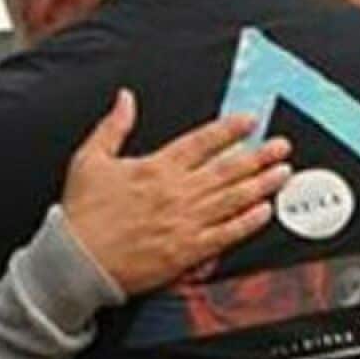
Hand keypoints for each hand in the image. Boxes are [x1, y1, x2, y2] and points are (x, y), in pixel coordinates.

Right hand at [62, 89, 291, 294]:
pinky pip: (226, 234)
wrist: (77, 259)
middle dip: (259, 155)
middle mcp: (177, 192)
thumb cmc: (82, 213)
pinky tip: (264, 212)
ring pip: (233, 199)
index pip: (202, 142)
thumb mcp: (90, 159)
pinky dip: (247, 222)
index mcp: (156, 168)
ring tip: (282, 173)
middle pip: (227, 169)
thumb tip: (125, 99)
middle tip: (281, 146)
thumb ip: (113, 126)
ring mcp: (186, 222)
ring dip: (262, 184)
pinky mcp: (187, 251)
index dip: (229, 129)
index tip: (250, 121)